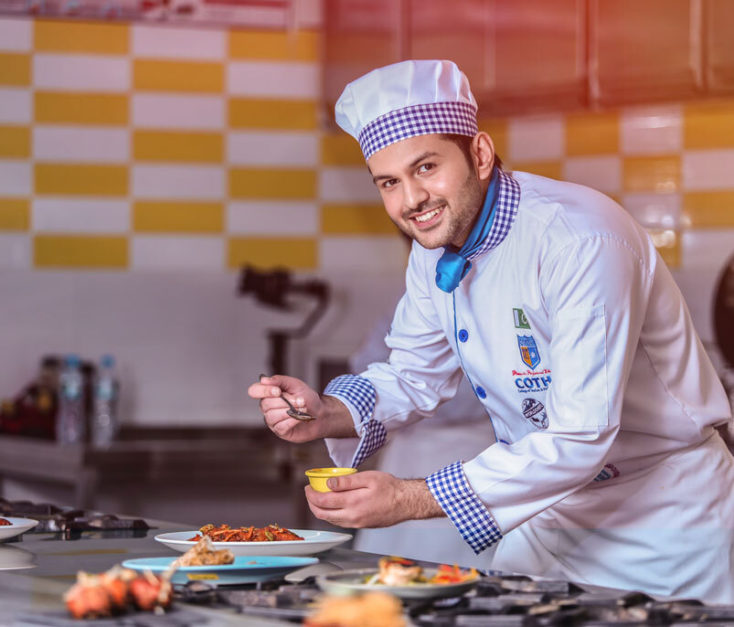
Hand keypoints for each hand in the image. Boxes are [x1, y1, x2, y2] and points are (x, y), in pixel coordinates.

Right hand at [247, 374, 356, 442]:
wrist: (321, 413)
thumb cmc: (307, 398)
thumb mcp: (295, 384)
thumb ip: (279, 380)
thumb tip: (264, 379)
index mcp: (269, 393)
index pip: (254, 391)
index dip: (263, 391)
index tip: (278, 391)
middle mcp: (267, 407)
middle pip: (266, 404)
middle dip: (286, 402)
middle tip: (301, 400)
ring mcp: (272, 420)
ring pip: (271, 416)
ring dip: (290, 412)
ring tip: (303, 409)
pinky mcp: (280, 431)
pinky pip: (280, 426)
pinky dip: (291, 421)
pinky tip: (299, 418)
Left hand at [304, 471, 444, 527]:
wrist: (406, 503)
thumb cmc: (390, 488)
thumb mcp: (368, 478)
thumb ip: (346, 482)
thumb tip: (328, 484)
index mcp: (352, 503)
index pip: (323, 501)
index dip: (311, 494)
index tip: (308, 486)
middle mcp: (352, 517)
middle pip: (322, 514)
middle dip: (311, 504)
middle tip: (309, 492)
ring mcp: (356, 524)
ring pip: (330, 520)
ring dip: (320, 510)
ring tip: (319, 497)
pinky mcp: (361, 526)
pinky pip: (340, 522)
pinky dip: (331, 515)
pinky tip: (333, 505)